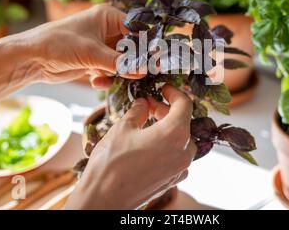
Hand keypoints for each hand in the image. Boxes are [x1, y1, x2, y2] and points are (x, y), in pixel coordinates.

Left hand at [0, 3, 137, 107]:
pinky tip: (95, 81)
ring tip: (107, 78)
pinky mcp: (94, 61)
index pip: (137, 29)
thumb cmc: (59, 44)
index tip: (153, 62)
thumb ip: (120, 63)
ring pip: (122, 62)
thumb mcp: (92, 53)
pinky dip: (106, 78)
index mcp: (108, 17)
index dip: (145, 46)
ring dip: (118, 73)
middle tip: (138, 76)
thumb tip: (145, 70)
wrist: (31, 59)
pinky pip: (110, 71)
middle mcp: (106, 29)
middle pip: (131, 47)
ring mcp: (100, 46)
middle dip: (132, 63)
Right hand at [65, 85, 196, 209]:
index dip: (174, 92)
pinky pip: (176, 156)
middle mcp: (183, 152)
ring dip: (167, 128)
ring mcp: (180, 169)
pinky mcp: (173, 180)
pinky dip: (167, 146)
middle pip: (183, 122)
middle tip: (148, 105)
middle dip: (166, 111)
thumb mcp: (122, 128)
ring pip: (181, 140)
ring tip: (147, 124)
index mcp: (175, 134)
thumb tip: (143, 103)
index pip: (185, 104)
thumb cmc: (111, 163)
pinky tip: (149, 144)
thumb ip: (137, 112)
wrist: (104, 199)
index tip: (163, 88)